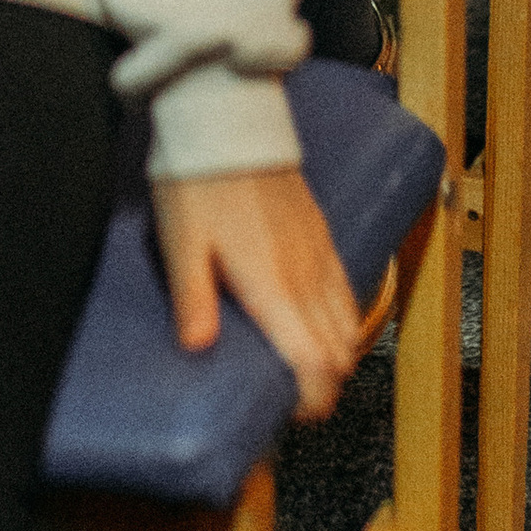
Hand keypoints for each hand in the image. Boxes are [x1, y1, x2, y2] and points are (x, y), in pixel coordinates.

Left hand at [150, 166, 362, 421]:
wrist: (229, 117)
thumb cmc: (198, 179)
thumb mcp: (181, 240)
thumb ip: (192, 298)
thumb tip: (198, 349)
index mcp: (274, 286)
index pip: (317, 364)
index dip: (313, 402)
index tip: (289, 414)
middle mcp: (307, 276)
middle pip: (342, 353)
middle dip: (324, 385)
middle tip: (289, 394)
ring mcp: (320, 252)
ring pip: (350, 323)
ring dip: (334, 353)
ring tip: (299, 363)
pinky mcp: (321, 232)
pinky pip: (346, 289)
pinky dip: (340, 318)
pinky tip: (311, 319)